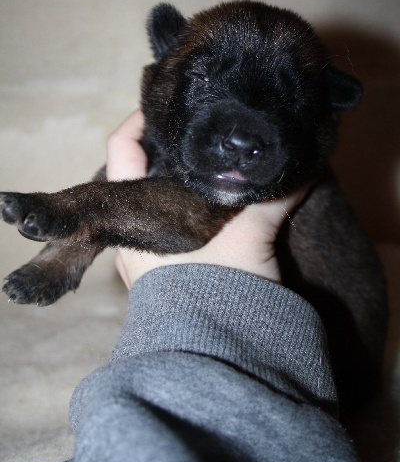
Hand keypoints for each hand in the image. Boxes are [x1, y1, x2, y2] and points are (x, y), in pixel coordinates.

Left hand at [107, 110, 307, 288]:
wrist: (213, 358)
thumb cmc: (214, 295)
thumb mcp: (246, 241)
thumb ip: (268, 202)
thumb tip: (298, 170)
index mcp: (135, 218)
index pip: (122, 151)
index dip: (140, 120)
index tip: (168, 104)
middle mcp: (133, 233)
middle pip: (139, 172)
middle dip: (167, 150)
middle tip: (200, 132)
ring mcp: (147, 253)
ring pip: (157, 199)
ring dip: (182, 181)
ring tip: (214, 164)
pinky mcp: (166, 271)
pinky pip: (174, 225)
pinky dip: (192, 208)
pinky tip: (219, 204)